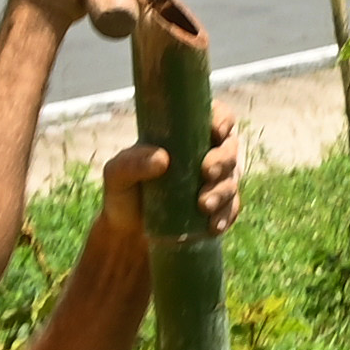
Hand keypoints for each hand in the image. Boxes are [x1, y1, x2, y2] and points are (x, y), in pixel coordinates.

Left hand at [96, 107, 246, 238]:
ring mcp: (215, 183)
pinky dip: (225, 216)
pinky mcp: (218, 210)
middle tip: (206, 172)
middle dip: (223, 159)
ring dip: (222, 191)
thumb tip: (163, 159)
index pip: (215, 116)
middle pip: (230, 148)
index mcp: (186, 136)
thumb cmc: (124, 193)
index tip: (216, 132)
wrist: (127, 233)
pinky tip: (213, 225)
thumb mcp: (117, 174)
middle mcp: (206, 155)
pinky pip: (231, 210)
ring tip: (203, 205)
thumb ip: (131, 163)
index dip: (223, 119)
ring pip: (232, 181)